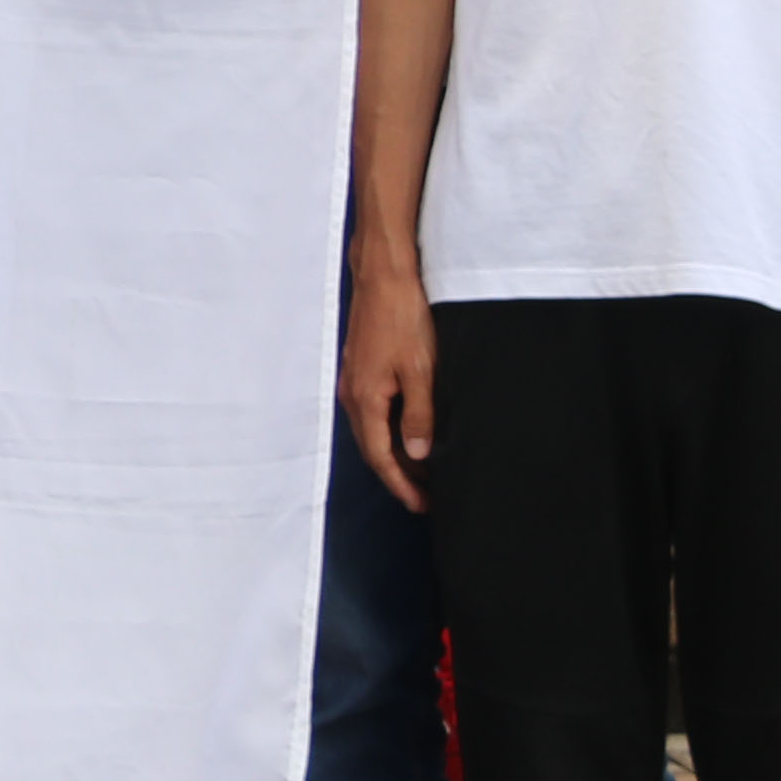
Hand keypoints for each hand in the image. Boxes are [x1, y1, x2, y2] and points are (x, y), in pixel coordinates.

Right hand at [338, 261, 435, 511]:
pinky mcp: (362, 367)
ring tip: (424, 470)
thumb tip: (417, 454)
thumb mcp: (421, 370)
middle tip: (427, 496)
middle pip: (373, 448)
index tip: (421, 505)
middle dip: (399, 476)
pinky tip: (411, 430)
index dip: (401, 485)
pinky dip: (391, 430)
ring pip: (373, 430)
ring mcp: (355, 380)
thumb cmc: (403, 317)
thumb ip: (419, 416)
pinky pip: (374, 411)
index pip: (381, 457)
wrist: (384, 275)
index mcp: (365, 399)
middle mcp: (353, 394)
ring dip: (396, 453)